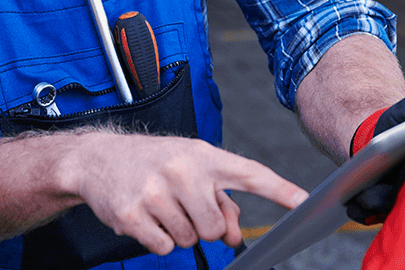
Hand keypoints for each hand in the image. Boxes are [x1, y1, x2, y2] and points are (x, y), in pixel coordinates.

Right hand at [67, 132, 307, 255]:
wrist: (98, 157)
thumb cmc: (155, 162)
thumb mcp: (191, 169)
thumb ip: (221, 200)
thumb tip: (234, 235)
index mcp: (204, 156)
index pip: (251, 174)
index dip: (281, 190)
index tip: (305, 203)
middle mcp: (182, 170)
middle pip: (215, 227)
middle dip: (202, 225)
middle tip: (182, 207)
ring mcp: (155, 192)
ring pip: (188, 239)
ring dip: (177, 232)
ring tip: (161, 207)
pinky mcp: (132, 214)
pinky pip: (162, 248)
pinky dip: (156, 240)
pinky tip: (145, 217)